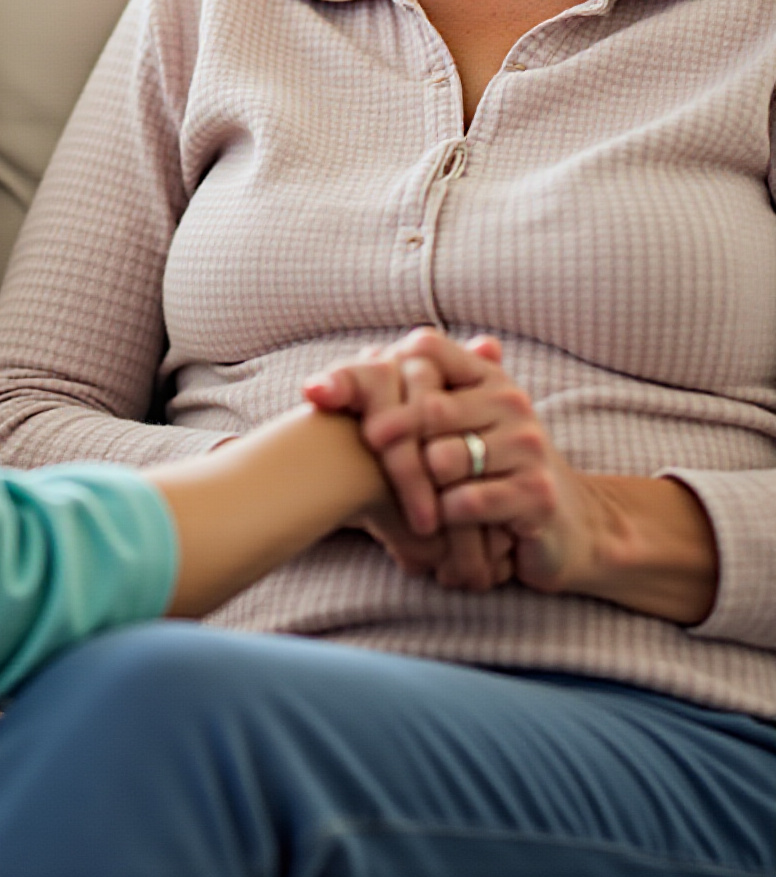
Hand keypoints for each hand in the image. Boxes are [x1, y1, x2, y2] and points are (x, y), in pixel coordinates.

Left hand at [339, 329, 597, 594]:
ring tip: (412, 504)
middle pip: (426, 409)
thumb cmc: (490, 472)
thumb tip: (311, 387)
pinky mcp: (536, 494)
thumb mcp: (450, 431)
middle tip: (367, 451)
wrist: (566, 525)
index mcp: (487, 377)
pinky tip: (441, 526)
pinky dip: (445, 516)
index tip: (330, 395)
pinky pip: (467, 501)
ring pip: (442, 459)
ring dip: (419, 488)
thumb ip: (395, 400)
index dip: (379, 368)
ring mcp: (528, 446)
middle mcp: (511, 402)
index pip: (427, 349)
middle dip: (390, 437)